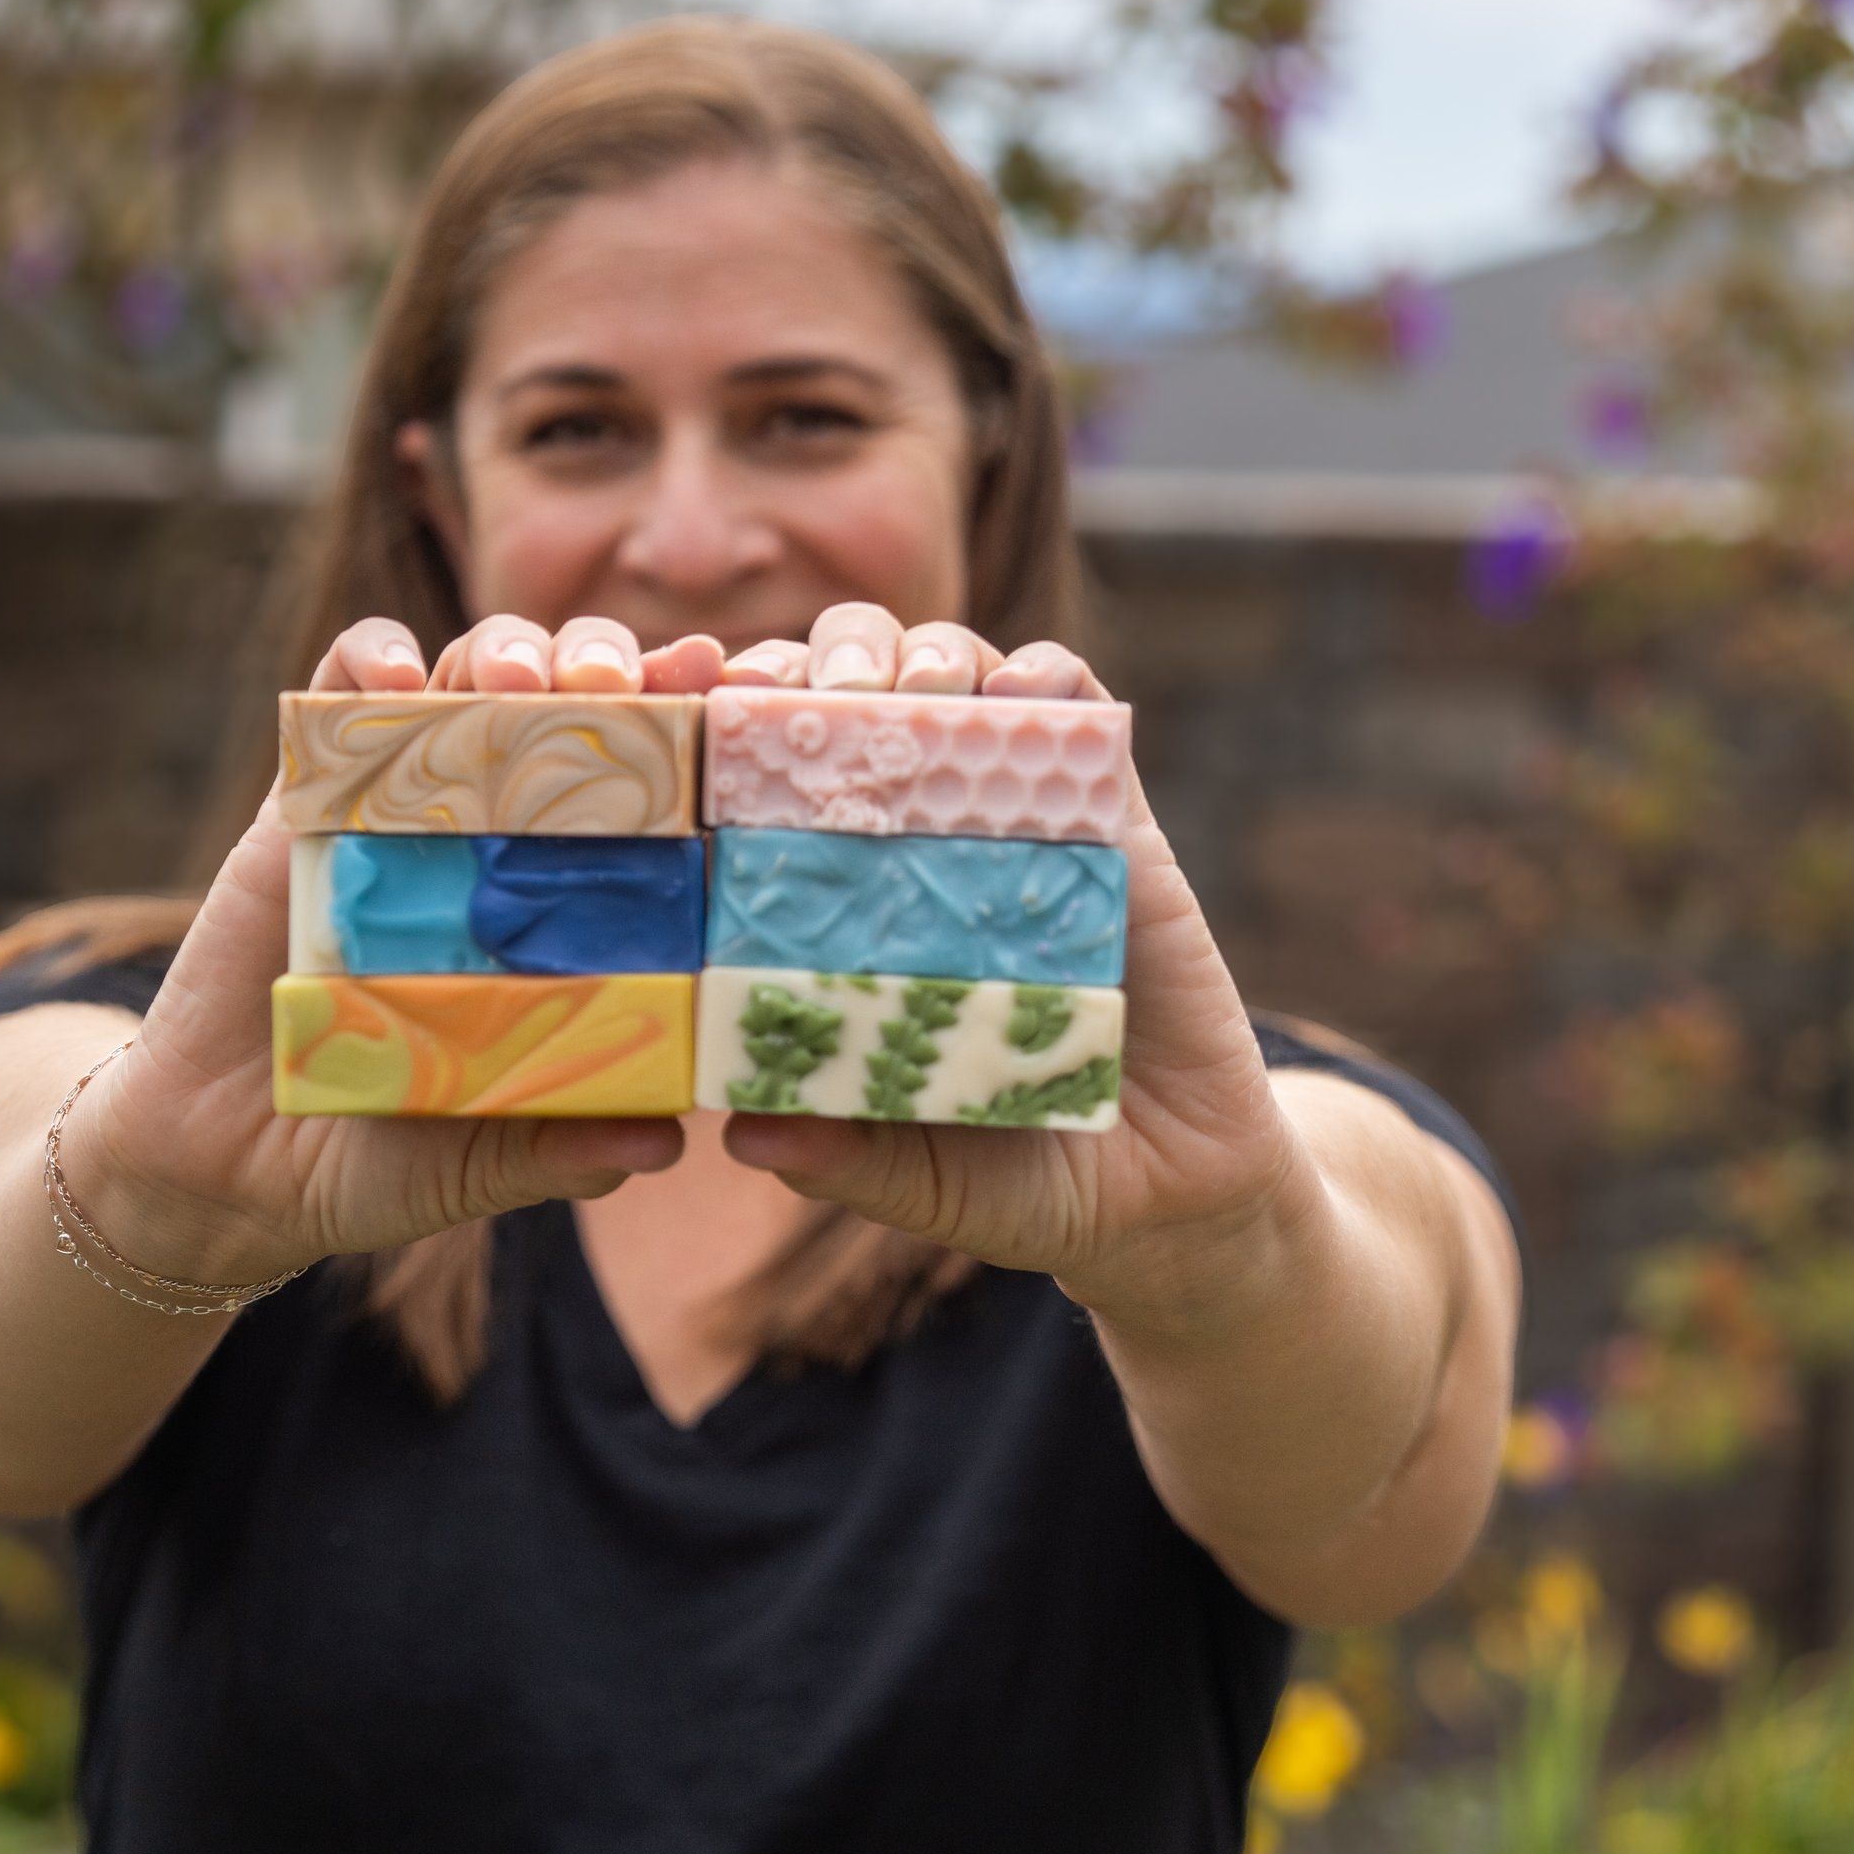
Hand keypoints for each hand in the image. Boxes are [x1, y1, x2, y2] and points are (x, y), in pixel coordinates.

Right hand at [64, 616, 713, 1290]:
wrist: (227, 1166)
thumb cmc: (378, 1156)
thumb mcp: (478, 1159)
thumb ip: (559, 1145)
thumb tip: (671, 1143)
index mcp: (572, 903)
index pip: (661, 786)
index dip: (707, 732)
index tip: (750, 702)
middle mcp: (501, 835)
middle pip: (578, 701)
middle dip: (621, 667)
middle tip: (643, 684)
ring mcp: (406, 803)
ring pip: (473, 671)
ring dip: (509, 651)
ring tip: (524, 683)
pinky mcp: (307, 796)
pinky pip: (341, 691)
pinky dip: (371, 656)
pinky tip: (395, 677)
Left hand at [714, 612, 1309, 1325]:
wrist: (1170, 1200)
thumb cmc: (1019, 1181)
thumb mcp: (923, 1179)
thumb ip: (843, 1156)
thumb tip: (742, 1134)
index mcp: (840, 909)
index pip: (759, 785)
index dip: (717, 726)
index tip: (683, 709)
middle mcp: (915, 847)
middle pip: (845, 699)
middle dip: (809, 665)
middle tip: (800, 698)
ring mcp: (1013, 825)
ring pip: (952, 678)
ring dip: (917, 653)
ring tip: (902, 688)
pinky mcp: (1114, 825)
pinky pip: (1077, 716)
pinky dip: (1046, 680)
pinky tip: (1018, 695)